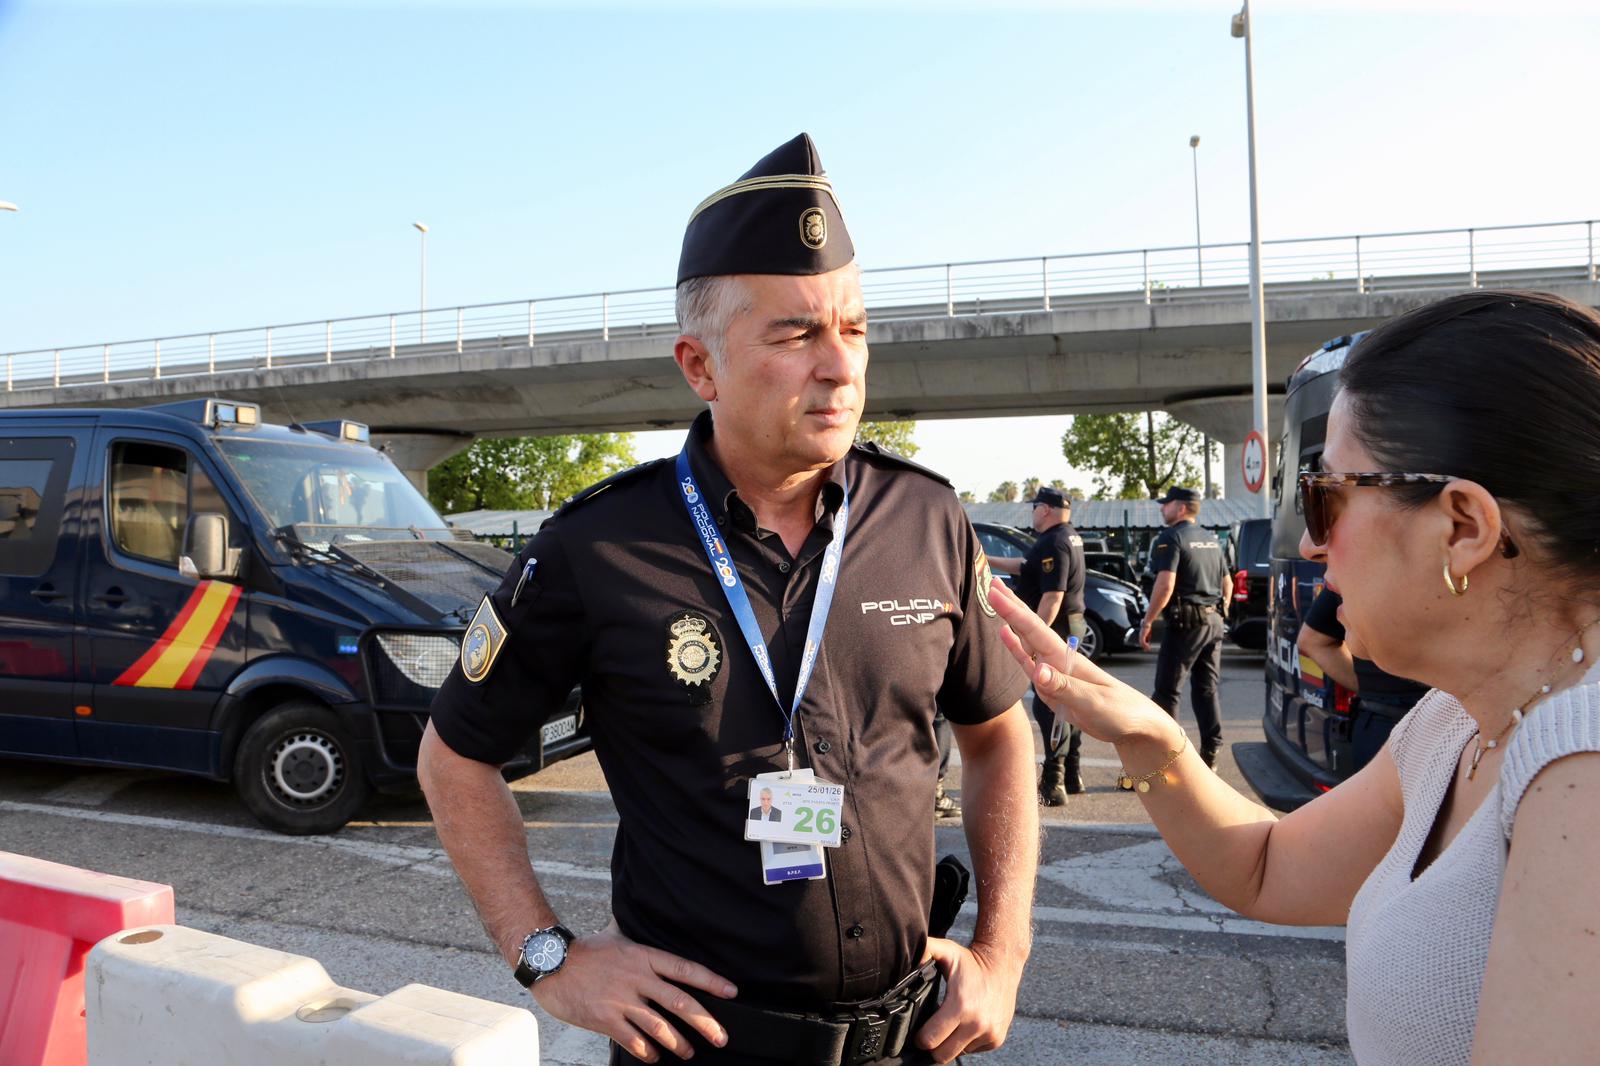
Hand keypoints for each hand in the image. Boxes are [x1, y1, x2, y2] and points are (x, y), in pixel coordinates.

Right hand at [531, 922, 737, 1062]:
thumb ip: (633, 932)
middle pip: (680, 1002)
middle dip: (706, 1023)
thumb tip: (642, 911)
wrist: (551, 964)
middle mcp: (637, 978)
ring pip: (660, 1027)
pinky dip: (647, 1052)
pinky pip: (633, 1041)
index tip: (731, 991)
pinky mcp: (605, 1019)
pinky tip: (654, 1057)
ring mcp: (621, 1000)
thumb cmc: (585, 951)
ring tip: (688, 1052)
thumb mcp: (615, 935)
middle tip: (721, 1037)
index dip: (711, 981)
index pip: (685, 969)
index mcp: (644, 956)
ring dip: (678, 1043)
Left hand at [914, 937, 1022, 1061]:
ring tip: (950, 1024)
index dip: (920, 1038)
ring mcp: (990, 1034)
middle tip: (931, 1031)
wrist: (1002, 965)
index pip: (930, 1040)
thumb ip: (924, 952)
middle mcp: (977, 1024)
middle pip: (942, 1055)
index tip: (919, 1031)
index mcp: (960, 1006)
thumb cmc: (971, 961)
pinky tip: (965, 1024)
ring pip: (958, 1053)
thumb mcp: (946, 951)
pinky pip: (973, 1050)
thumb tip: (907, 960)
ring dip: (951, 1043)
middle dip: (933, 1045)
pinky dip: (966, 1042)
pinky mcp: (997, 1039)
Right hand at [988, 579, 1167, 745]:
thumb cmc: (1120, 711)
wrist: (1134, 727)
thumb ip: (1064, 687)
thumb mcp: (1093, 701)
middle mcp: (1058, 660)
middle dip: (1012, 607)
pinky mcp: (1051, 689)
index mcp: (1067, 658)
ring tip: (996, 601)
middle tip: (991, 584)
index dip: (1014, 612)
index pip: (1036, 630)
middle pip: (1030, 629)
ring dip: (1011, 622)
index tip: (995, 593)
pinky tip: (1006, 635)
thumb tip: (1036, 670)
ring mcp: (1054, 673)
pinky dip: (1016, 649)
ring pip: (1027, 642)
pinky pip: (1029, 665)